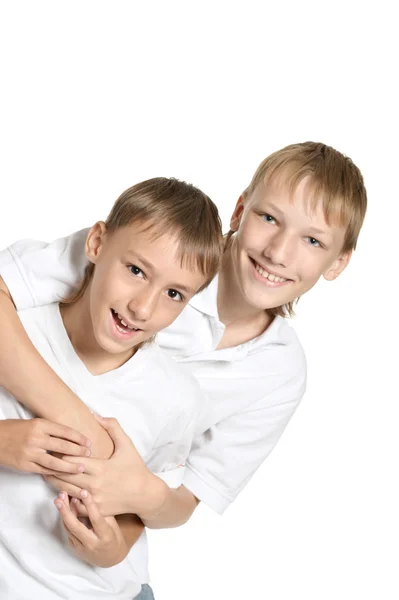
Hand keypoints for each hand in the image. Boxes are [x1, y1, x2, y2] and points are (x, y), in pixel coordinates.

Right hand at [0, 418, 90, 474]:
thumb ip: (50, 428)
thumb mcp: (33, 422)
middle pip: (63, 446)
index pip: (65, 431)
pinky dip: (56, 473)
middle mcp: (36, 438)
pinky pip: (44, 470)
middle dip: (79, 451)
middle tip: (89, 454)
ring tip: (81, 468)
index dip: (79, 438)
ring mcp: (30, 453)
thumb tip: (71, 435)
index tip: (88, 442)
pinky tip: (65, 474)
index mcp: (40, 424)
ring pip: (55, 462)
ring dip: (70, 466)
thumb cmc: (15, 429)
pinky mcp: (25, 465)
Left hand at [45, 415, 166, 517]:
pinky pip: (74, 506)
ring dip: (55, 482)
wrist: (145, 494)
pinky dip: (66, 499)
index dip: (62, 453)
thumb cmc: (135, 468)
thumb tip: (96, 414)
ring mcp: (94, 499)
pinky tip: (59, 491)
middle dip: (53, 466)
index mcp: (100, 467)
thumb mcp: (127, 444)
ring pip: (66, 491)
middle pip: (65, 475)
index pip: (73, 459)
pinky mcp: (95, 510)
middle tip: (43, 459)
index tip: (55, 447)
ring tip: (46, 472)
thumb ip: (112, 427)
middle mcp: (95, 484)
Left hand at [54, 491, 128, 567]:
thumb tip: (87, 497)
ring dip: (63, 513)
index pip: (95, 518)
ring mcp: (81, 548)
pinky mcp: (74, 548)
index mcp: (105, 536)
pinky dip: (65, 519)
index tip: (83, 491)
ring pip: (68, 528)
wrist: (110, 558)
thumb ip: (101, 513)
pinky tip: (63, 508)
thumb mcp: (112, 524)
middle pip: (75, 526)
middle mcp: (92, 544)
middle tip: (60, 497)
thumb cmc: (113, 537)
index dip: (89, 504)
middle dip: (66, 511)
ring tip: (60, 498)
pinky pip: (68, 531)